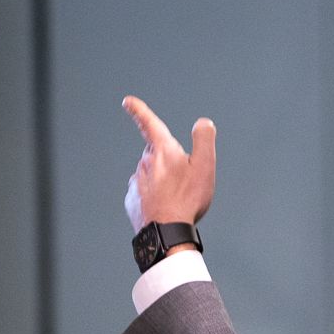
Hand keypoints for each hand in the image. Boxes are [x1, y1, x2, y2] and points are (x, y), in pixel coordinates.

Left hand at [123, 95, 215, 231]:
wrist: (166, 232)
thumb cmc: (187, 199)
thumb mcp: (205, 166)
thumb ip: (204, 140)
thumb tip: (203, 123)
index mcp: (162, 151)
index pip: (149, 124)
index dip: (139, 111)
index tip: (128, 102)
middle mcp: (145, 163)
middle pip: (157, 154)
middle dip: (169, 160)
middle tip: (187, 179)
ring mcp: (136, 182)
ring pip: (151, 174)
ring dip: (163, 180)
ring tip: (179, 197)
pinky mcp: (132, 200)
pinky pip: (144, 192)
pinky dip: (154, 196)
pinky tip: (166, 207)